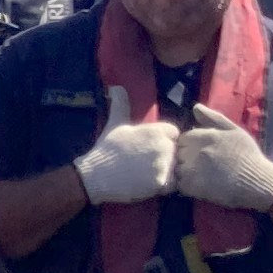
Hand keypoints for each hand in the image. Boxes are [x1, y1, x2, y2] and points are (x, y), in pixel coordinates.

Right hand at [72, 88, 175, 205]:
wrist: (96, 175)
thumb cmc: (107, 148)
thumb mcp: (115, 123)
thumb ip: (121, 104)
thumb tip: (115, 86)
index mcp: (157, 130)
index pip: (174, 133)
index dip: (164, 140)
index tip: (149, 147)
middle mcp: (164, 145)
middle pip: (176, 151)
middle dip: (167, 156)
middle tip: (146, 163)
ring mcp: (164, 164)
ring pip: (176, 168)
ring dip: (167, 171)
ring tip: (148, 174)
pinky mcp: (161, 182)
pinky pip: (172, 184)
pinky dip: (163, 185)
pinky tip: (149, 184)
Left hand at [173, 101, 272, 211]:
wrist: (257, 181)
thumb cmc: (248, 155)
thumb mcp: (235, 131)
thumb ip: (214, 118)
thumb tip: (195, 107)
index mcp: (207, 136)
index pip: (184, 138)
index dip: (190, 145)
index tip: (200, 152)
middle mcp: (197, 151)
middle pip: (179, 152)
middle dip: (186, 157)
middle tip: (201, 165)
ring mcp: (193, 169)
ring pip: (177, 168)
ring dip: (185, 171)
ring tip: (202, 175)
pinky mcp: (192, 186)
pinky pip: (180, 184)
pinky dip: (187, 185)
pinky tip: (201, 185)